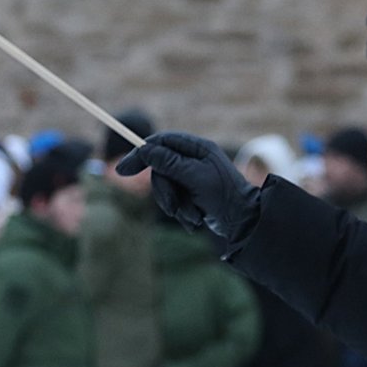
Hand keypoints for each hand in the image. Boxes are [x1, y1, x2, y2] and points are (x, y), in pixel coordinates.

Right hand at [116, 133, 262, 240]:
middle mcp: (194, 160)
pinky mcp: (192, 195)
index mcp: (198, 148)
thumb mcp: (194, 178)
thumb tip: (145, 148)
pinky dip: (183, 212)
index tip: (122, 171)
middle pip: (160, 169)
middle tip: (172, 208)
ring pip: (166, 188)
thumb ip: (169, 163)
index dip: (141, 154)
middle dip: (165, 192)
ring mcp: (192, 178)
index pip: (161, 142)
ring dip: (176, 206)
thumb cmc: (224, 196)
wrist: (244, 224)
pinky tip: (197, 219)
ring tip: (192, 216)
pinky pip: (174, 201)